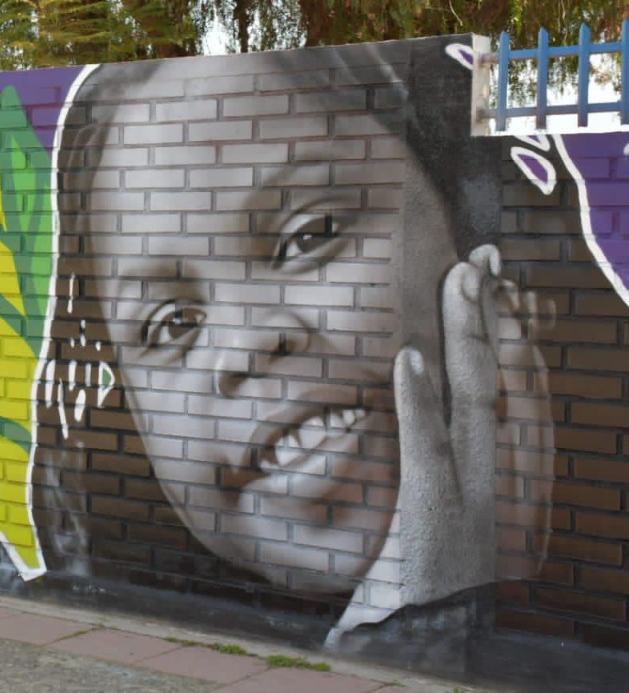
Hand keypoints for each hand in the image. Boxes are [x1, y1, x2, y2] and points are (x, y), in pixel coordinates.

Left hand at [392, 243, 552, 607]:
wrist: (427, 654)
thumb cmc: (419, 593)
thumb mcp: (435, 526)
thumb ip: (435, 474)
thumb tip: (422, 421)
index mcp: (494, 482)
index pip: (503, 394)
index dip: (499, 335)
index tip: (490, 282)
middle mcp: (493, 483)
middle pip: (497, 384)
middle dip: (490, 317)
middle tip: (483, 257)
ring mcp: (470, 500)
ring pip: (474, 403)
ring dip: (466, 337)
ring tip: (460, 279)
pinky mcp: (434, 520)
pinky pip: (427, 451)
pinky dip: (417, 401)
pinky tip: (407, 356)